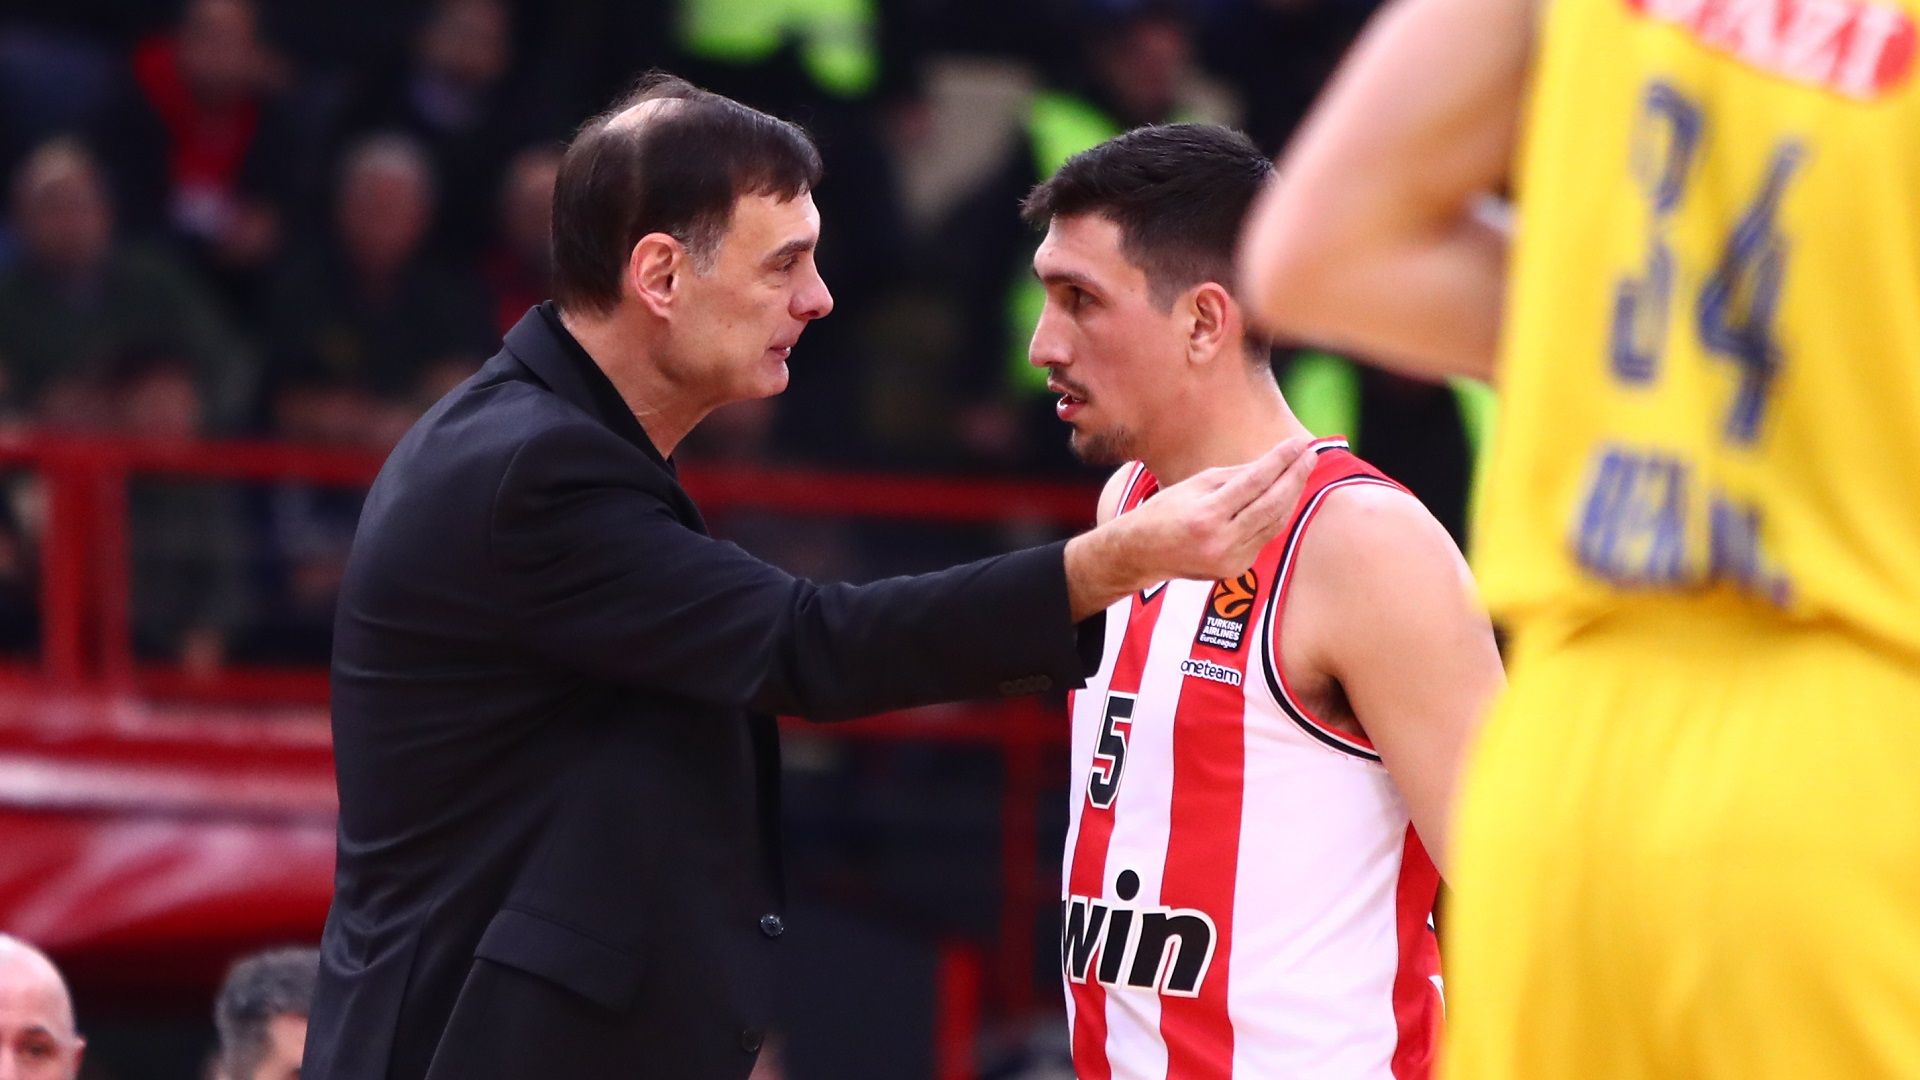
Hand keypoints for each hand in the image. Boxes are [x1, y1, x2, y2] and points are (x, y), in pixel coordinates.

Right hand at [1064, 436, 1317, 619]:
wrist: (1141, 554)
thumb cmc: (1165, 512)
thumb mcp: (1194, 485)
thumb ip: (1235, 475)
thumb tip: (1273, 462)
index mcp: (1206, 515)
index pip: (1254, 482)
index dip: (1279, 461)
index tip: (1297, 444)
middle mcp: (1221, 541)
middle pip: (1271, 505)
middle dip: (1294, 477)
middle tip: (1309, 456)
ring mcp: (1230, 559)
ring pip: (1274, 523)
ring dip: (1291, 496)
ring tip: (1301, 472)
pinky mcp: (1236, 569)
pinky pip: (1264, 537)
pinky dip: (1276, 516)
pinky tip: (1284, 497)